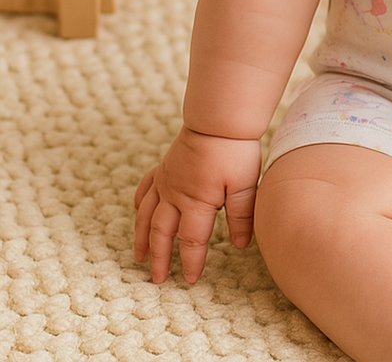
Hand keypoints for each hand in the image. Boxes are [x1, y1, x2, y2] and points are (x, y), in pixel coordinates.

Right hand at [134, 126, 262, 283]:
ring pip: (147, 215)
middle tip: (157, 279)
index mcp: (196, 202)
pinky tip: (138, 211)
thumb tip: (241, 245)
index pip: (192, 240)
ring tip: (139, 257)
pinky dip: (140, 203)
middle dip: (160, 258)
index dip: (191, 262)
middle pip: (162, 233)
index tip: (190, 280)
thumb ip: (242, 216)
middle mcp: (174, 195)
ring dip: (142, 238)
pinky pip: (145, 188)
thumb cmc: (235, 151)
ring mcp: (166, 180)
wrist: (219, 119)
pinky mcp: (164, 166)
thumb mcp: (245, 185)